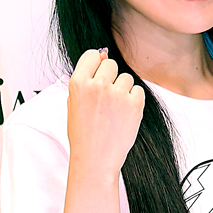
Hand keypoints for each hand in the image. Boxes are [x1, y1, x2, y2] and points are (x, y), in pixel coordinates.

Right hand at [63, 48, 147, 174]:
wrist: (95, 159)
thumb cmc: (83, 132)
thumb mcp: (74, 102)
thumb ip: (86, 78)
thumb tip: (102, 54)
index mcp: (78, 83)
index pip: (92, 55)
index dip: (96, 65)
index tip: (97, 76)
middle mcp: (97, 85)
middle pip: (110, 64)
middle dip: (110, 78)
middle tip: (105, 100)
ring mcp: (117, 94)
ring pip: (126, 77)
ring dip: (123, 90)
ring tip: (113, 110)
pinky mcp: (134, 104)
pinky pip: (138, 90)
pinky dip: (134, 100)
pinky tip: (123, 115)